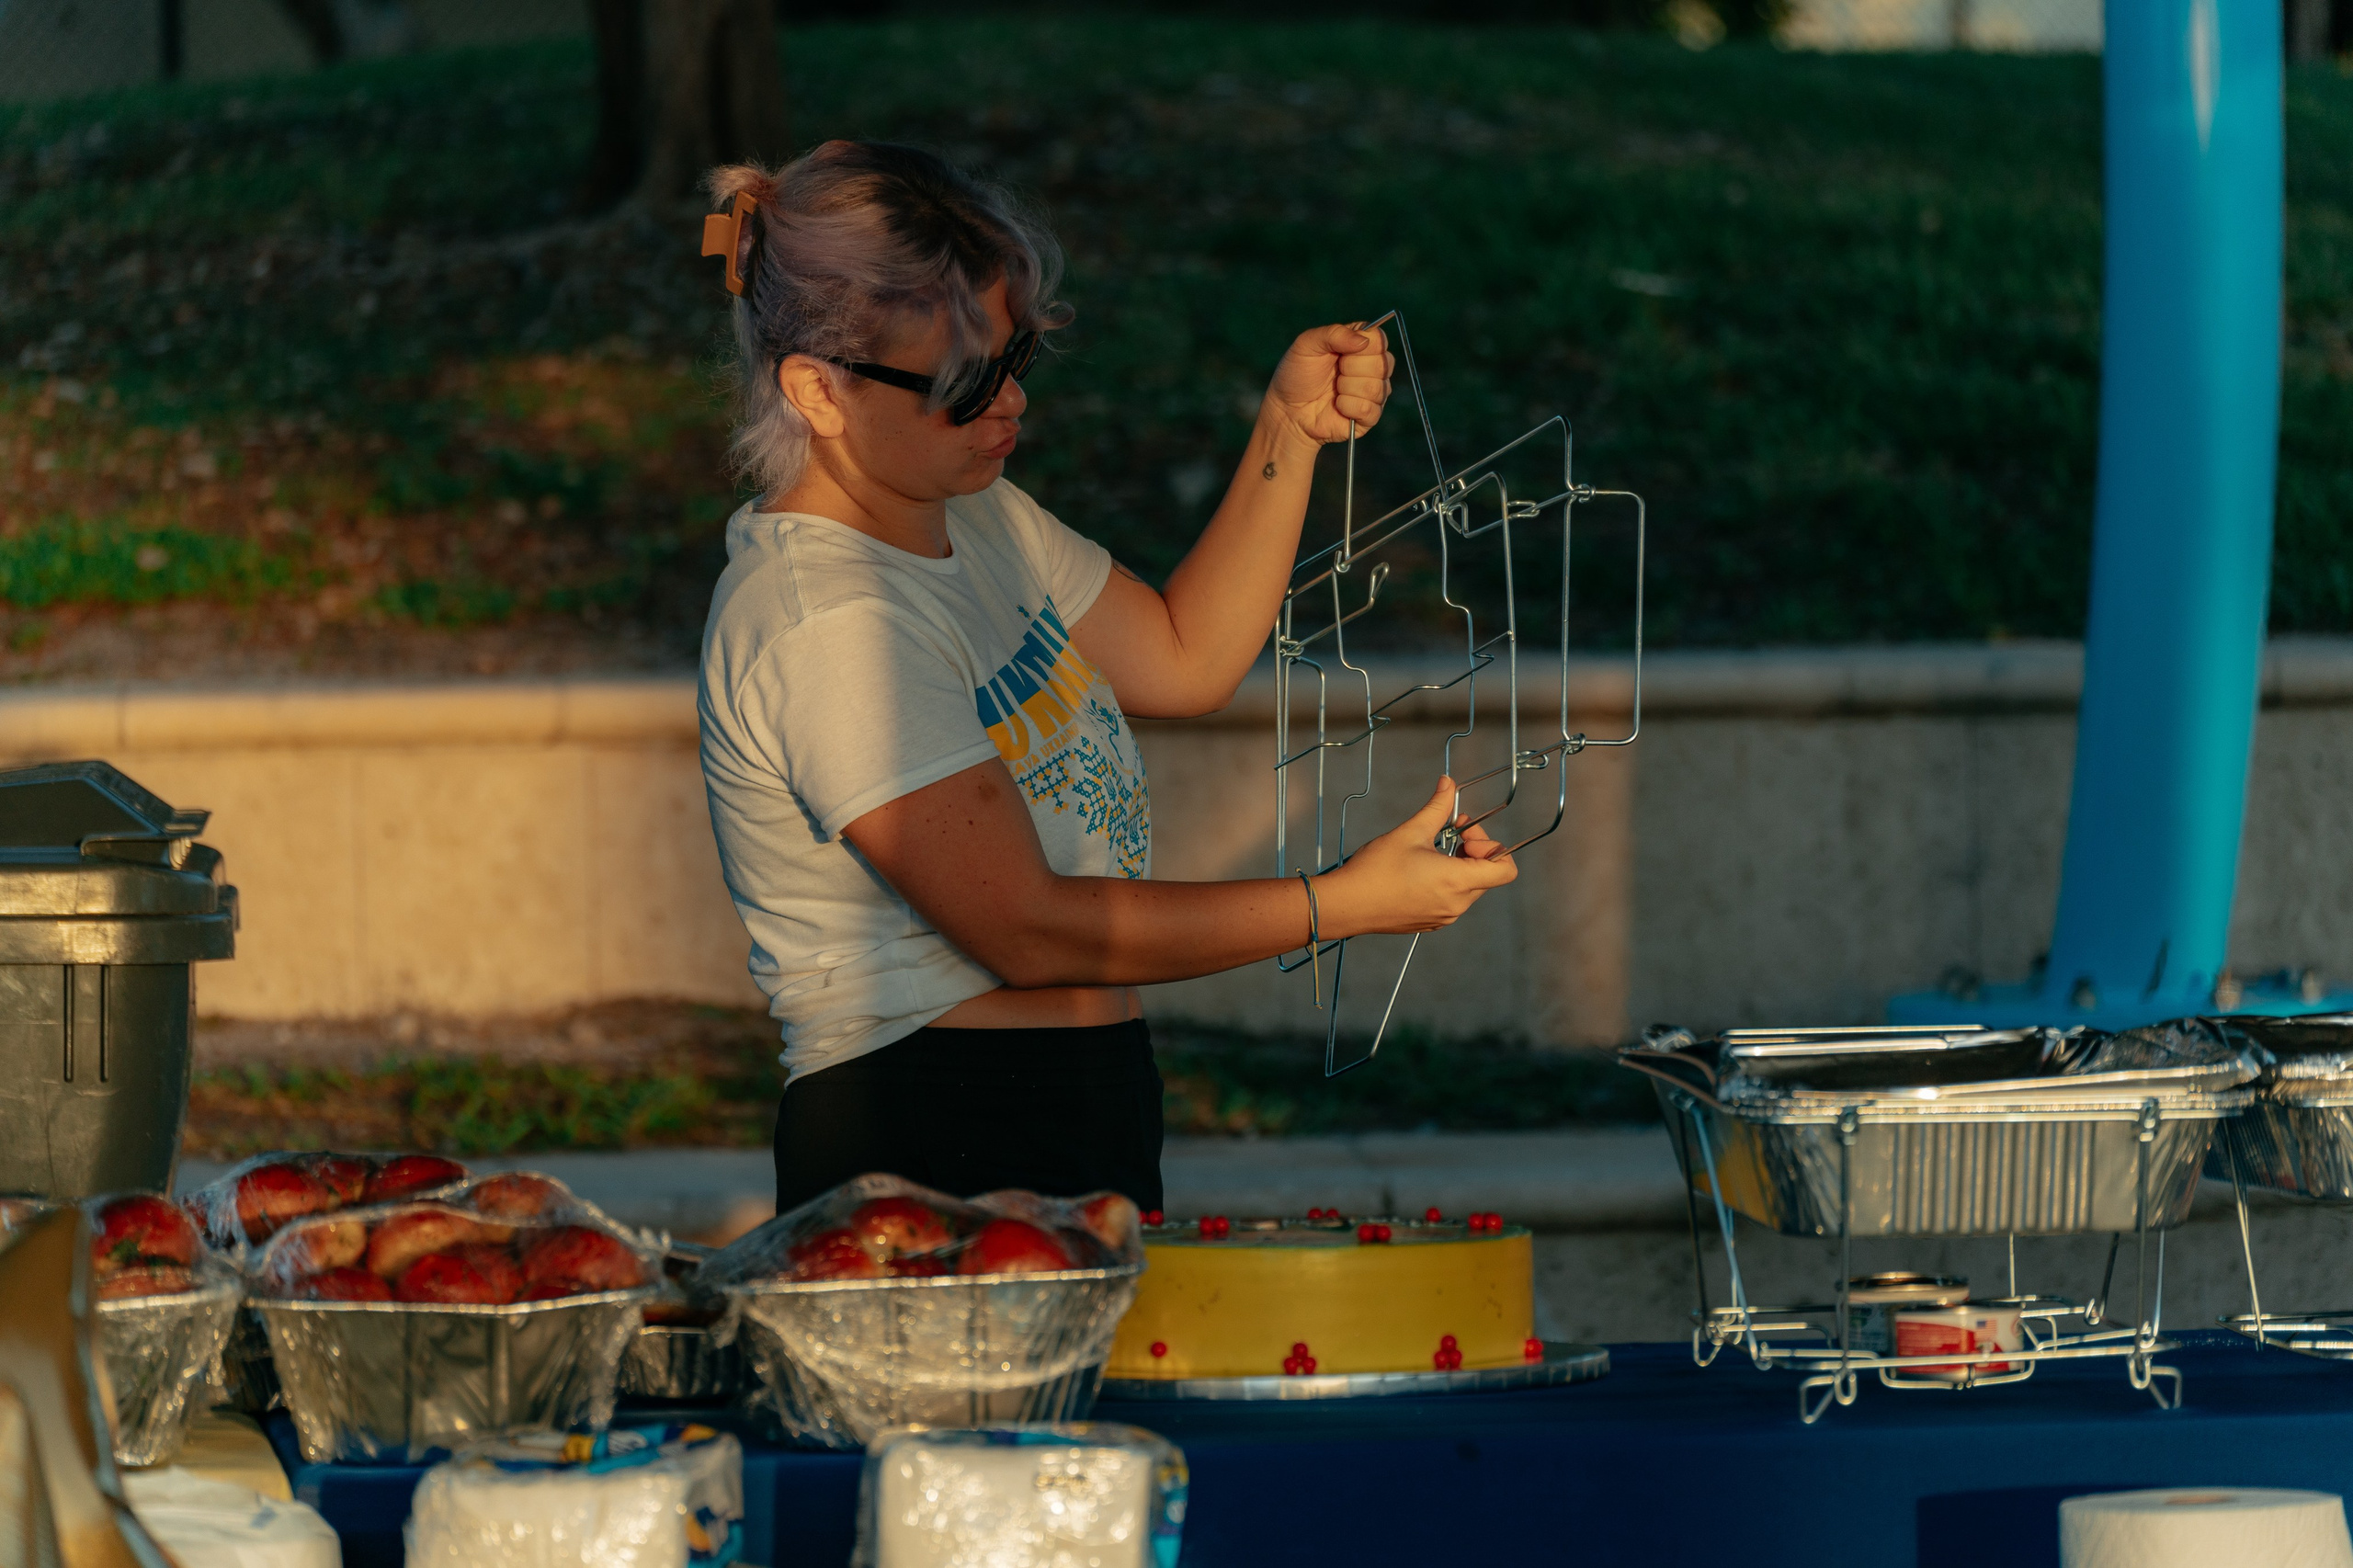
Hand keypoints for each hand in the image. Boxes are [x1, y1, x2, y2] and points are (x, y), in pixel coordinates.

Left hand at [1260, 322, 1394, 447]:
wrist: (1288, 410)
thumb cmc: (1297, 374)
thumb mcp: (1307, 345)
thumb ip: (1334, 333)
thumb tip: (1363, 341)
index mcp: (1361, 344)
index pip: (1379, 338)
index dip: (1361, 346)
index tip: (1339, 353)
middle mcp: (1373, 366)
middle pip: (1382, 363)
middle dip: (1350, 369)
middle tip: (1334, 373)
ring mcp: (1374, 392)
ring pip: (1376, 388)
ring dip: (1346, 389)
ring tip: (1334, 391)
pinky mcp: (1370, 415)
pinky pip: (1370, 410)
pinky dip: (1347, 407)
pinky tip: (1337, 406)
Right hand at [1315, 777, 1516, 938]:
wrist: (1345, 905)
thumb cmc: (1376, 870)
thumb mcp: (1410, 832)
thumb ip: (1437, 807)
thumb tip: (1448, 783)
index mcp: (1457, 881)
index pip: (1505, 870)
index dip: (1492, 846)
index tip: (1465, 834)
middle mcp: (1456, 904)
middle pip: (1487, 875)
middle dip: (1473, 850)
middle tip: (1447, 833)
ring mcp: (1444, 917)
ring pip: (1469, 888)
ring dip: (1459, 866)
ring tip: (1429, 853)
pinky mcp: (1430, 923)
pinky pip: (1452, 900)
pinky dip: (1446, 883)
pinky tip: (1418, 872)